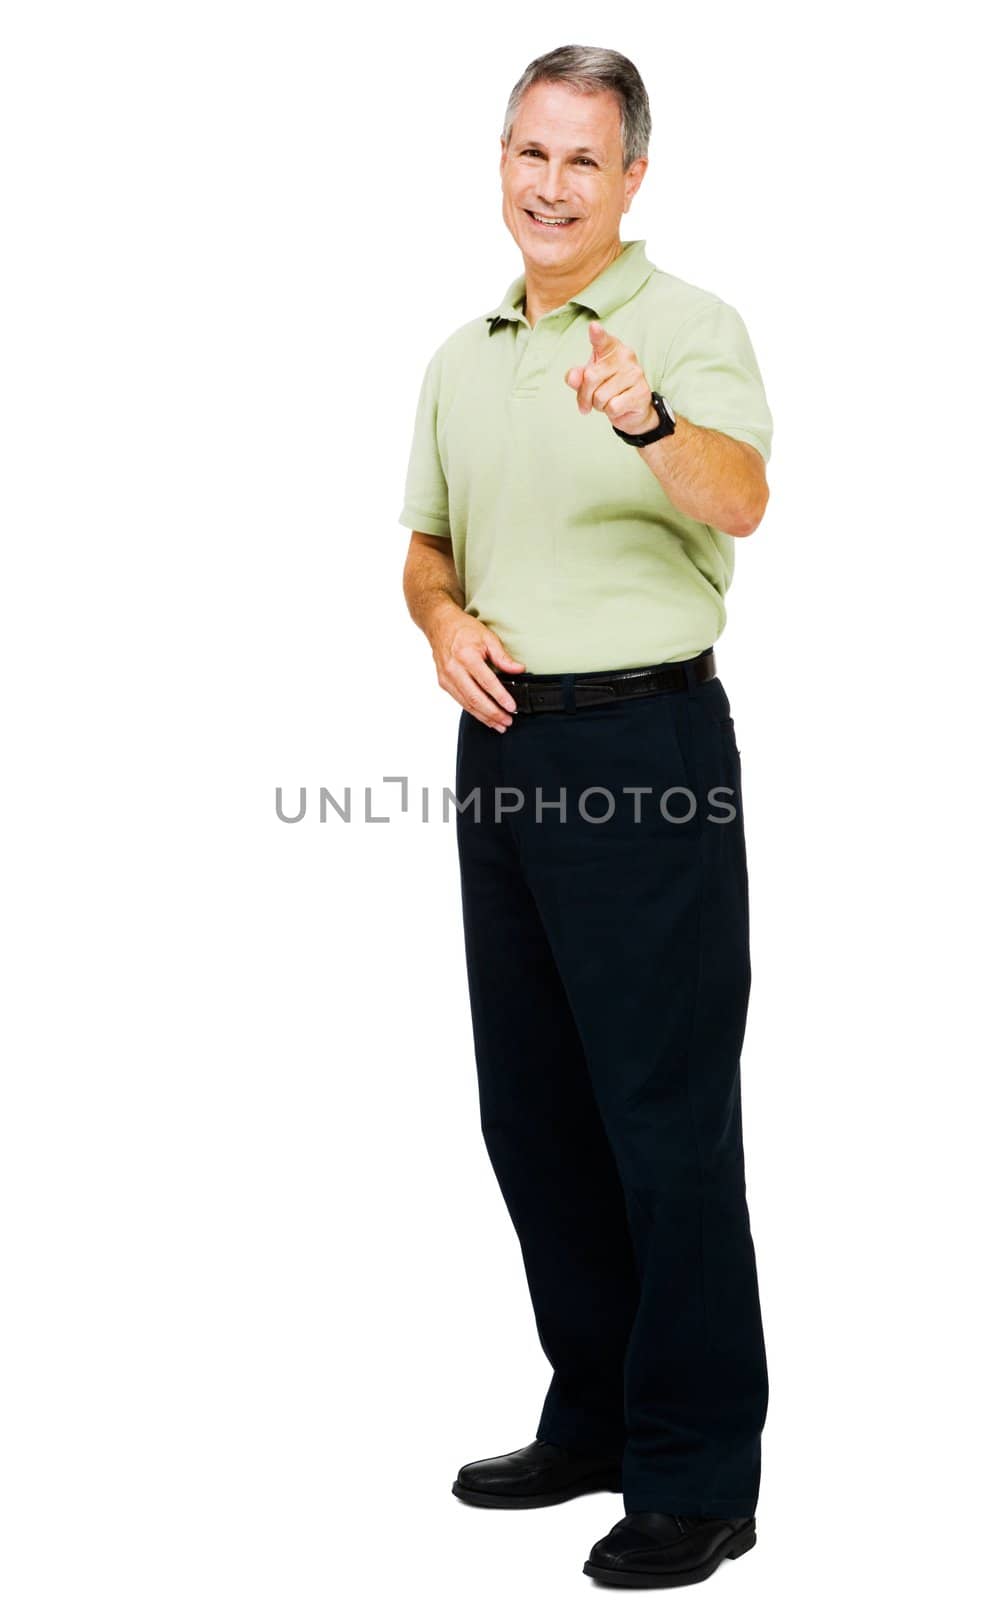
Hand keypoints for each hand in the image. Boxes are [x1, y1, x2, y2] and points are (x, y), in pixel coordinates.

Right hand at [430, 613, 524, 731]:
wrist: (439, 625)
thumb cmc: (464, 629)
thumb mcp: (487, 637)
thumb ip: (502, 656)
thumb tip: (519, 670)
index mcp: (466, 656)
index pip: (487, 682)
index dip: (500, 697)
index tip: (512, 707)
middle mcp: (454, 669)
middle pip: (475, 698)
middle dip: (493, 713)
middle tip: (508, 721)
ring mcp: (447, 678)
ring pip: (467, 704)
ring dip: (484, 717)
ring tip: (499, 725)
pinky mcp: (444, 684)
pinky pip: (460, 701)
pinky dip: (474, 711)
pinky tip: (485, 717)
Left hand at [564, 321, 657, 434]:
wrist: (632, 409)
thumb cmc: (607, 388)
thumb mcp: (588, 381)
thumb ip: (577, 377)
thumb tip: (571, 378)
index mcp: (612, 348)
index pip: (602, 340)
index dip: (597, 335)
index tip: (593, 327)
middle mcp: (626, 357)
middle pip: (590, 377)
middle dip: (584, 395)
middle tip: (588, 402)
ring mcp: (635, 374)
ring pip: (601, 396)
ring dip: (599, 406)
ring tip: (607, 402)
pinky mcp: (641, 393)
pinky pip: (613, 407)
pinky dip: (610, 412)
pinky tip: (617, 407)